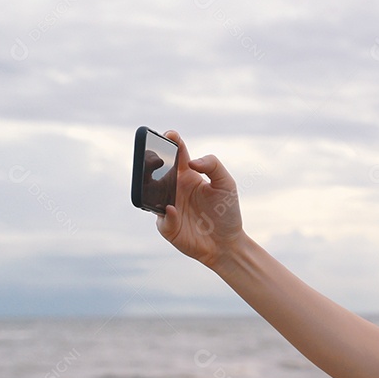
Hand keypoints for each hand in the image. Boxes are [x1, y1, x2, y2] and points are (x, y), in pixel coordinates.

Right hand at [155, 131, 243, 267]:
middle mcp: (174, 189)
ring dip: (151, 185)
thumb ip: (213, 166)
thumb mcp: (226, 184)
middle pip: (158, 171)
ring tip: (153, 176)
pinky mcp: (167, 226)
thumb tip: (192, 162)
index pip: (177, 154)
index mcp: (188, 176)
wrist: (227, 242)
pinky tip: (173, 209)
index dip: (172, 142)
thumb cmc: (227, 211)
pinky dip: (167, 214)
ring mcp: (168, 206)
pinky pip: (162, 218)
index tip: (170, 135)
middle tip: (153, 153)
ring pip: (152, 193)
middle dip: (152, 160)